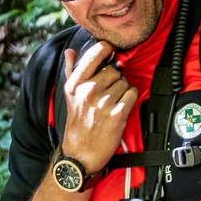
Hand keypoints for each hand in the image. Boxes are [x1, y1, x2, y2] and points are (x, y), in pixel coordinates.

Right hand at [58, 41, 136, 173]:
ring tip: (112, 103)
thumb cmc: (76, 122)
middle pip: (115, 70)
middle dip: (115, 79)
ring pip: (125, 82)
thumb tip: (70, 51)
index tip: (110, 49)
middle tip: (108, 92)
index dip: (106, 48)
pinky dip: (131, 99)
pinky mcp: (117, 114)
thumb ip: (70, 70)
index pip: (95, 55)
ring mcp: (103, 102)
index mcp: (76, 84)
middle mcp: (89, 91)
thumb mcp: (68, 95)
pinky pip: (133, 94)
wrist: (80, 152)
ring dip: (123, 91)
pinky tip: (121, 107)